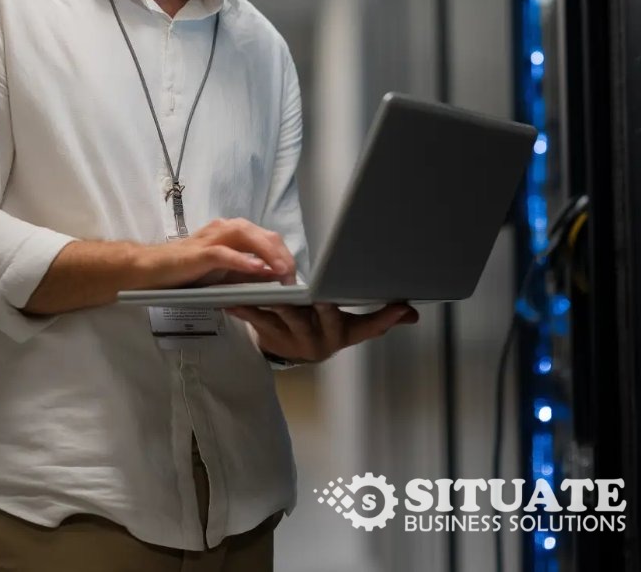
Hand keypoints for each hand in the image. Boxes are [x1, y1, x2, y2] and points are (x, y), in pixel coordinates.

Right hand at [134, 218, 296, 289]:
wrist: (150, 269)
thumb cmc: (186, 272)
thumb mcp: (222, 274)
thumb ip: (246, 273)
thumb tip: (273, 277)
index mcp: (232, 232)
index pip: (267, 238)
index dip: (284, 255)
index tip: (295, 275)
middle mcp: (224, 228)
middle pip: (262, 235)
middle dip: (282, 255)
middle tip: (293, 277)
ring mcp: (211, 238)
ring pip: (247, 237)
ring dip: (268, 254)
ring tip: (282, 272)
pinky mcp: (198, 252)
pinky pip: (224, 253)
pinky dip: (242, 260)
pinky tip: (257, 268)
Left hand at [226, 301, 418, 362]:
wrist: (293, 354)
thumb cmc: (325, 330)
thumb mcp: (353, 328)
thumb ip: (380, 318)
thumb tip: (412, 313)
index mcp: (340, 333)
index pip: (361, 327)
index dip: (371, 317)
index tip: (371, 303)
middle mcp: (317, 338)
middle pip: (315, 318)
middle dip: (310, 304)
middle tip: (308, 292)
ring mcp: (291, 338)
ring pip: (282, 318)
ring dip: (271, 303)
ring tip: (263, 288)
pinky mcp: (267, 335)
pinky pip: (255, 320)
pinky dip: (243, 308)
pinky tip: (232, 298)